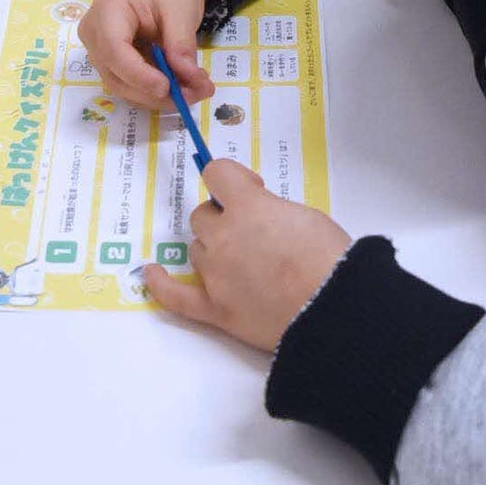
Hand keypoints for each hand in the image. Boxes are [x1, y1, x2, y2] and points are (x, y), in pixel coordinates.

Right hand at [79, 0, 214, 109]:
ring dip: (159, 97)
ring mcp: (100, 51)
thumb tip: (187, 78)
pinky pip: (130, 86)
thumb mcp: (182, 10)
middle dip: (155, 92)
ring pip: (124, 87)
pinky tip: (182, 89)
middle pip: (117, 75)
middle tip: (195, 93)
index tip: (168, 88)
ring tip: (195, 90)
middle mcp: (95, 33)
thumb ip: (181, 44)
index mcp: (107, 9)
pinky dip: (156, 93)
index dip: (138, 74)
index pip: (114, 50)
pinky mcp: (112, 64)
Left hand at [145, 160, 351, 351]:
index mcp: (247, 208)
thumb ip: (271, 209)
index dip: (233, 179)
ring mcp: (215, 276)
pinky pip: (177, 297)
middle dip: (223, 218)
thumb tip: (257, 217)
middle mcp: (223, 238)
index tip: (249, 189)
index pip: (217, 174)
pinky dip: (161, 285)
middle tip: (253, 232)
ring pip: (197, 250)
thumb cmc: (329, 258)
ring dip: (214, 249)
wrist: (334, 310)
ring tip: (243, 261)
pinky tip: (151, 273)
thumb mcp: (305, 215)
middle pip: (203, 216)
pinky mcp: (217, 310)